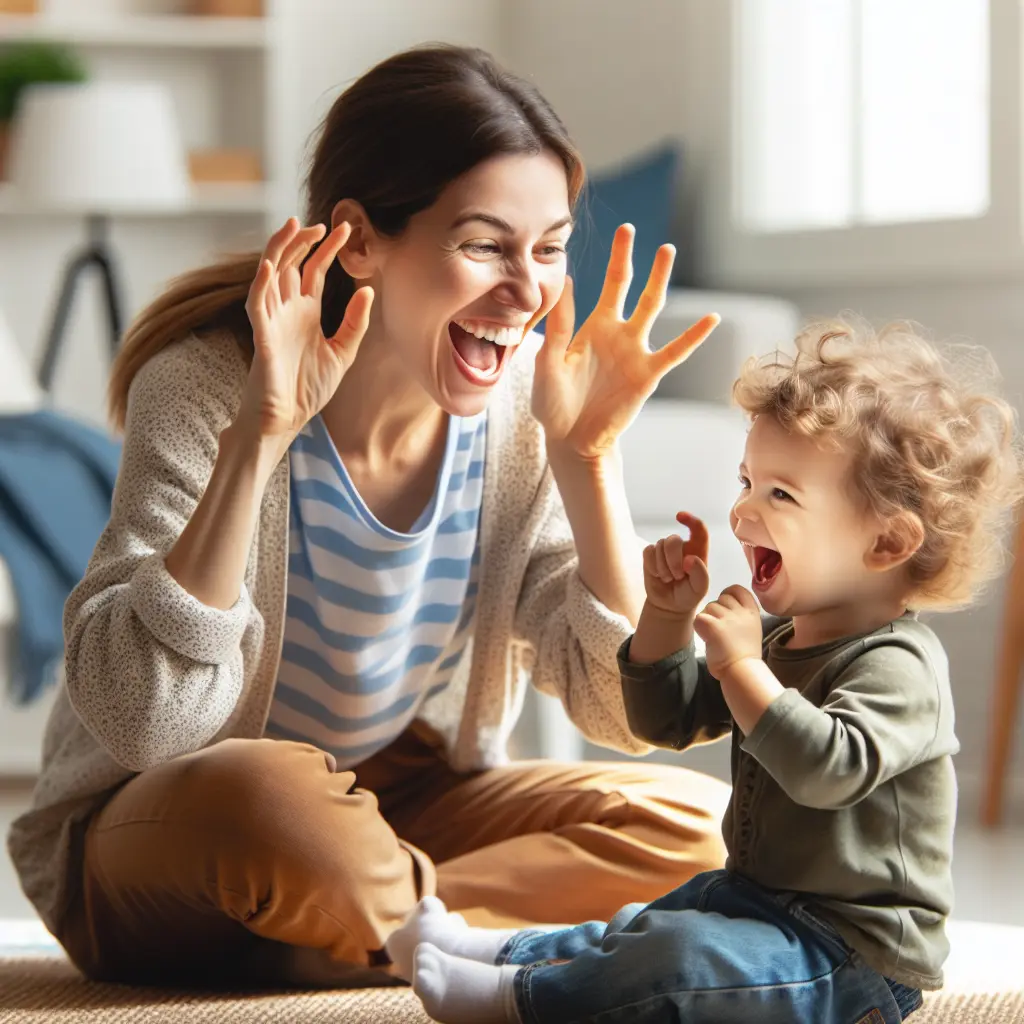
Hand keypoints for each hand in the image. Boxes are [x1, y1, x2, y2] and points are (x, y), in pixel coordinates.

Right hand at [236, 218, 373, 446]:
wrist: (286, 420)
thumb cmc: (308, 389)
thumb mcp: (342, 353)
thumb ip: (355, 324)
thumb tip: (368, 291)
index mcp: (305, 313)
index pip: (313, 271)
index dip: (326, 250)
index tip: (343, 230)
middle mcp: (286, 310)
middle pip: (290, 264)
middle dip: (303, 242)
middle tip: (321, 224)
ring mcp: (271, 320)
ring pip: (270, 274)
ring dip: (279, 250)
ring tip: (294, 227)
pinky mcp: (260, 336)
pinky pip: (257, 304)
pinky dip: (261, 283)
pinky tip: (270, 265)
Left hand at [531, 224, 718, 458]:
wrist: (570, 440)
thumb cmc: (554, 404)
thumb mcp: (548, 362)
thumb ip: (559, 326)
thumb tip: (568, 281)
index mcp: (591, 327)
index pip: (603, 285)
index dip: (611, 258)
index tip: (618, 231)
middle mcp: (616, 333)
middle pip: (627, 286)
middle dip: (629, 258)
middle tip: (631, 228)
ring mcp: (634, 352)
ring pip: (651, 308)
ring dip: (659, 280)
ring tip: (666, 250)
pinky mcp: (647, 375)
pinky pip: (675, 352)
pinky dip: (694, 336)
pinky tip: (711, 318)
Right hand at [643, 512, 709, 616]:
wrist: (670, 605)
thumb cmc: (688, 594)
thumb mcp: (700, 589)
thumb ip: (700, 574)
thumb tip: (689, 558)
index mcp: (698, 550)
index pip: (698, 529)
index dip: (691, 520)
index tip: (679, 516)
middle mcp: (682, 546)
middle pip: (674, 540)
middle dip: (673, 559)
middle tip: (677, 577)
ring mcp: (665, 549)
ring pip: (660, 545)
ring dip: (663, 566)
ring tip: (668, 579)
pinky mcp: (651, 554)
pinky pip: (648, 551)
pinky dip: (652, 566)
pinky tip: (658, 575)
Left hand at [694, 585, 761, 678]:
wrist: (741, 671)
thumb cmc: (744, 654)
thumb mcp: (751, 628)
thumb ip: (741, 615)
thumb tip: (727, 605)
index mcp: (752, 612)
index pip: (738, 589)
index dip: (729, 594)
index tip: (726, 606)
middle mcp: (741, 612)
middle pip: (721, 598)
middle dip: (717, 610)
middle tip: (719, 627)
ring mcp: (727, 618)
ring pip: (708, 607)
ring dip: (708, 619)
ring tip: (714, 635)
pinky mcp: (713, 626)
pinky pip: (699, 618)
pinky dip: (700, 627)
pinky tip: (706, 637)